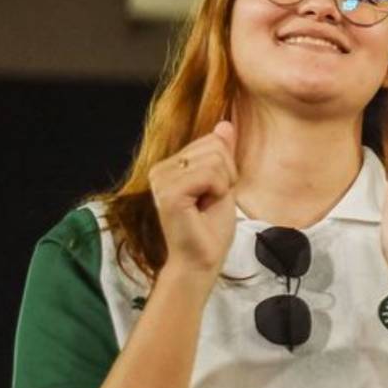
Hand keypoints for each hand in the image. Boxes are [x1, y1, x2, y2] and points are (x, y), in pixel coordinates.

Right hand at [152, 118, 237, 278]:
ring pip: (215, 160)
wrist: (200, 263)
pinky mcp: (169, 191)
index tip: (214, 195)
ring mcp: (162, 178)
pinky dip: (217, 192)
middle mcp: (161, 168)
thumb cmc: (210, 231)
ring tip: (206, 207)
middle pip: (215, 147)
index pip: (212, 142)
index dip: (226, 170)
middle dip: (226, 177)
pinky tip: (203, 209)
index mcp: (171, 165)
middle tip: (211, 202)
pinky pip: (209, 175)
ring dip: (222, 187)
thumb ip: (223, 155)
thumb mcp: (222, 186)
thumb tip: (226, 124)